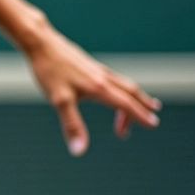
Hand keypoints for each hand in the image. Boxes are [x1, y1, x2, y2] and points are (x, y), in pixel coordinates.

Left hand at [26, 26, 161, 155]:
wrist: (41, 43)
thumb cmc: (49, 71)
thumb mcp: (59, 101)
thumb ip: (72, 125)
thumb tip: (79, 151)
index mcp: (99, 87)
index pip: (126, 105)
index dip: (139, 116)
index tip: (153, 124)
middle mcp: (103, 77)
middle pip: (131, 93)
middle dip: (142, 108)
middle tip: (150, 121)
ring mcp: (96, 69)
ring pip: (124, 84)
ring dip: (135, 96)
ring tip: (143, 103)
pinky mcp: (89, 65)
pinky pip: (113, 78)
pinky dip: (121, 87)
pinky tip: (113, 90)